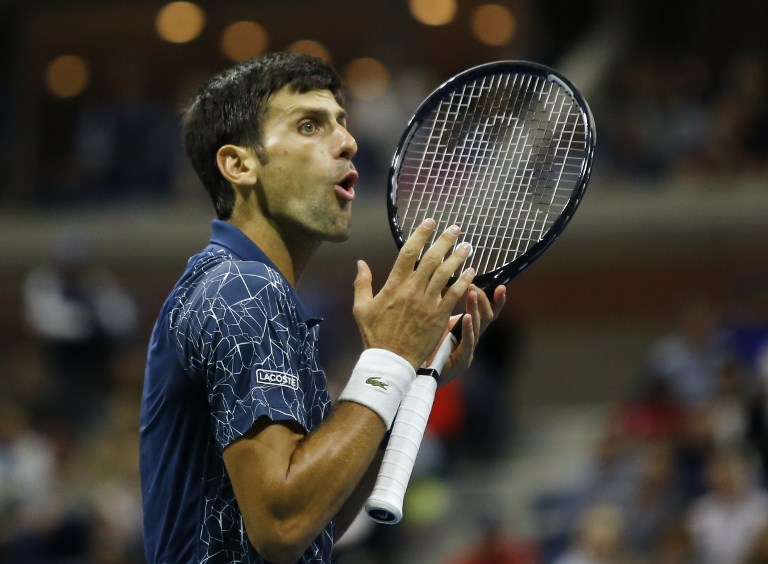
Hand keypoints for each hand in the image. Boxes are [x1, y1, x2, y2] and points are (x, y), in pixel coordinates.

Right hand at [353, 219, 475, 368]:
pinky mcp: (439, 316)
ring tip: (467, 246)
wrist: (390, 360)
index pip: (409, 252)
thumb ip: (362, 283)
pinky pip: (455, 294)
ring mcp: (427, 302)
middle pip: (432, 258)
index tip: (430, 222)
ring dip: (458, 257)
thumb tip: (360, 263)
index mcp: (394, 285)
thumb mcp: (361, 308)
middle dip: (445, 240)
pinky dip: (464, 281)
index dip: (421, 234)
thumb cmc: (374, 335)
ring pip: (446, 273)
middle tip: (456, 228)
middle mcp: (412, 290)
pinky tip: (472, 271)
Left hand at [435, 284, 505, 383]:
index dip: (496, 301)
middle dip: (483, 300)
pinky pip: (468, 342)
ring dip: (475, 308)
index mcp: (471, 330)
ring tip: (472, 293)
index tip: (500, 286)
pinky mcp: (462, 360)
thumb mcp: (441, 323)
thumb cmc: (432, 347)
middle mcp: (474, 339)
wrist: (422, 373)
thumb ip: (448, 308)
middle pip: (487, 317)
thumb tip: (450, 286)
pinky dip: (468, 329)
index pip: (489, 313)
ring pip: (478, 327)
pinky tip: (468, 317)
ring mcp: (470, 350)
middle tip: (475, 286)